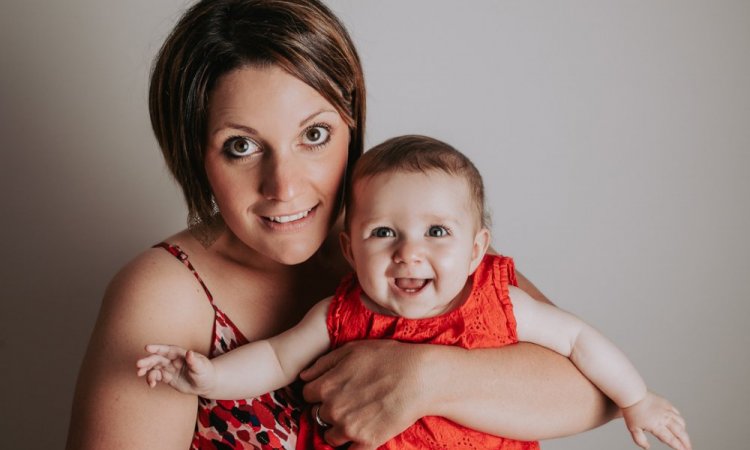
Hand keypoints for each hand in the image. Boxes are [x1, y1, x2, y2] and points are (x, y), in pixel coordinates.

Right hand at [135, 344, 214, 395]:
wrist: (206, 384)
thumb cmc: (205, 372)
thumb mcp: (201, 367)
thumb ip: (194, 361)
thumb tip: (189, 352)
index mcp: (180, 354)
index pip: (167, 349)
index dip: (157, 348)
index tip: (147, 347)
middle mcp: (173, 360)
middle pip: (158, 358)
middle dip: (148, 360)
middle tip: (138, 365)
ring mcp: (169, 368)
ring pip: (154, 367)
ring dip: (146, 370)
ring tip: (140, 374)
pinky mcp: (168, 377)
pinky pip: (157, 377)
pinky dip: (152, 379)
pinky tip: (151, 384)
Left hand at [300, 340, 427, 448]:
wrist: (420, 377)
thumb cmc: (388, 358)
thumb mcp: (352, 350)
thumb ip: (323, 364)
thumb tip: (304, 377)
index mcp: (326, 386)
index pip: (307, 395)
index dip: (319, 391)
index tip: (332, 389)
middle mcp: (333, 409)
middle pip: (318, 415)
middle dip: (329, 408)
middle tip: (349, 401)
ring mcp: (349, 428)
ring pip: (330, 436)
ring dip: (339, 428)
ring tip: (357, 416)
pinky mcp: (367, 442)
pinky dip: (353, 444)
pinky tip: (364, 431)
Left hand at [622, 391, 690, 449]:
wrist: (632, 394)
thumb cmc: (631, 411)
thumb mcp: (633, 429)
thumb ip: (640, 440)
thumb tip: (647, 447)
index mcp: (656, 426)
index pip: (671, 439)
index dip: (678, 446)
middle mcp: (664, 418)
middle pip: (680, 432)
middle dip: (686, 441)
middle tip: (689, 447)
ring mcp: (667, 410)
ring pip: (681, 422)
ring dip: (684, 431)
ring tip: (684, 437)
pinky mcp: (667, 404)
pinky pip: (677, 413)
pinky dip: (680, 420)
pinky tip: (679, 423)